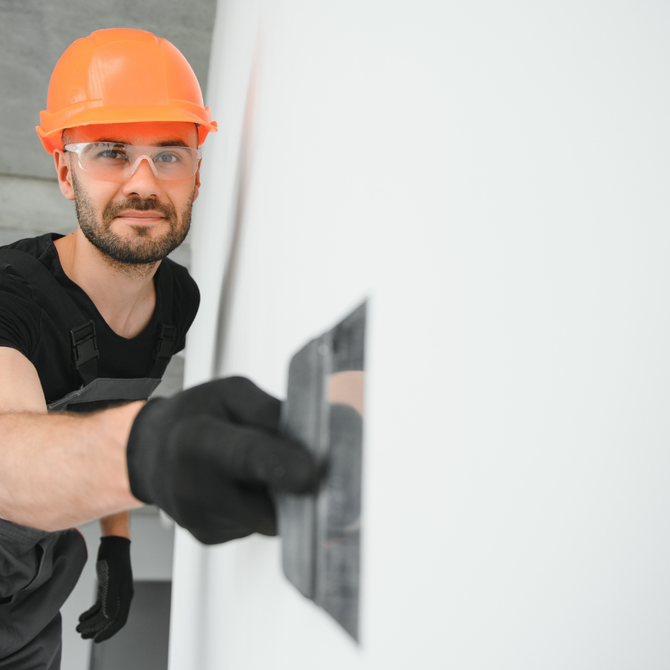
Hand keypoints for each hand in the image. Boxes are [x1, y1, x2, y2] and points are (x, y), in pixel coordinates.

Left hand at [76, 536, 133, 641]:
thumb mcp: (112, 577)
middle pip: (110, 619)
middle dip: (96, 629)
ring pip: (104, 613)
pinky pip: (100, 605)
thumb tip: (108, 616)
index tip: (95, 640)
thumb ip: (110, 597)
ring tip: (78, 627)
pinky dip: (91, 612)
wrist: (114, 544)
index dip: (108, 632)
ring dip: (92, 622)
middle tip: (81, 634)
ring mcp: (115, 592)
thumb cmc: (114, 558)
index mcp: (126, 595)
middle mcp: (122, 596)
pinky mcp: (108, 588)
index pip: (119, 620)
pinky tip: (82, 616)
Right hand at [126, 376, 317, 544]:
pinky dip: (261, 505)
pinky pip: (256, 523)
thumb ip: (270, 412)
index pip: (244, 455)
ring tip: (255, 468)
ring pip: (267, 516)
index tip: (310, 472)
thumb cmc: (193, 417)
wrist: (150, 452)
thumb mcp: (231, 393)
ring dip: (276, 495)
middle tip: (303, 465)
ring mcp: (200, 520)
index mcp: (198, 440)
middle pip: (264, 506)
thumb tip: (314, 435)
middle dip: (294, 490)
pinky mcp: (211, 537)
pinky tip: (243, 485)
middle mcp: (193, 488)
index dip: (279, 465)